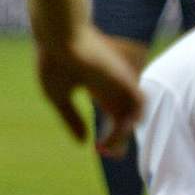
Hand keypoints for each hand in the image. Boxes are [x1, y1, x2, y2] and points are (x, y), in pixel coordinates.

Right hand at [35, 23, 143, 156]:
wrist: (60, 38)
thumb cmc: (55, 63)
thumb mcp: (58, 97)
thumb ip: (71, 119)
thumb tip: (82, 142)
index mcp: (99, 88)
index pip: (115, 115)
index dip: (111, 134)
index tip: (99, 150)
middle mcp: (114, 87)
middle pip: (127, 118)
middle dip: (121, 139)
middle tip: (110, 156)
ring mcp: (121, 83)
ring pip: (135, 113)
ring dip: (124, 133)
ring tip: (107, 147)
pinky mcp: (126, 79)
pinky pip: (139, 104)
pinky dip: (130, 121)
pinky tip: (112, 133)